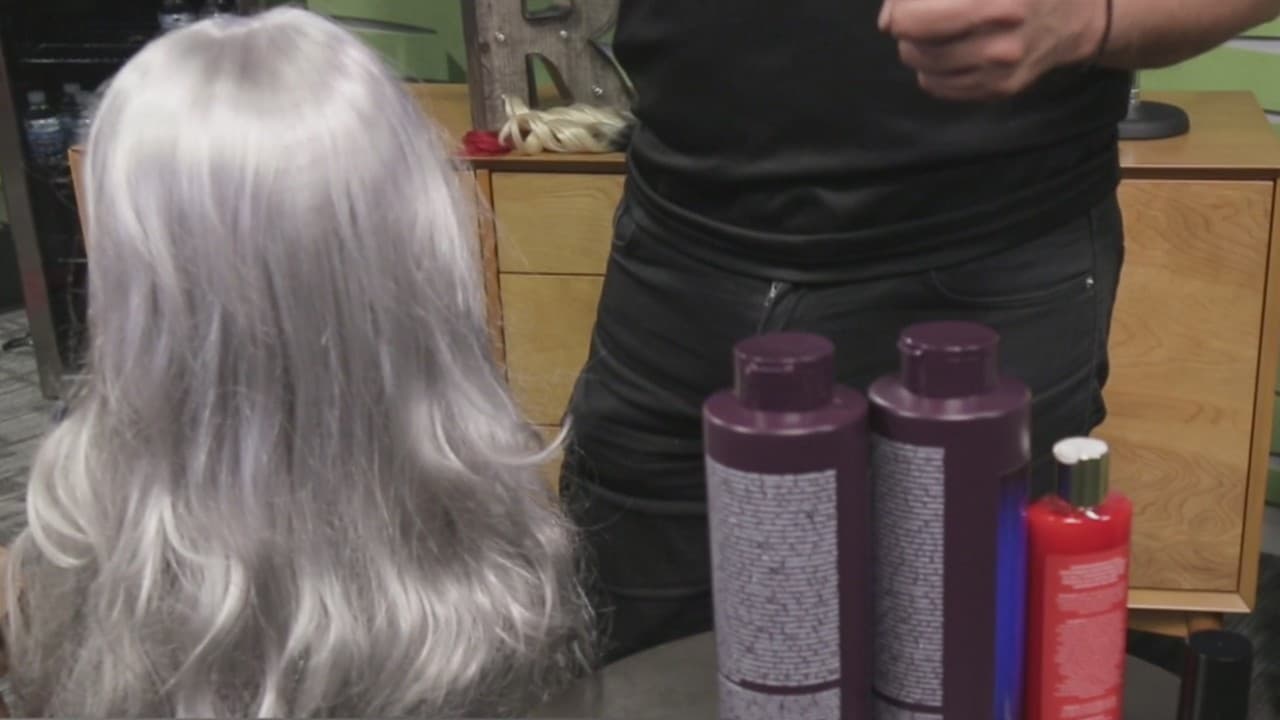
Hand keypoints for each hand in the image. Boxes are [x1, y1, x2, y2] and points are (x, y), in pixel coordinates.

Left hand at [879, 0, 1107, 100]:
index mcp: (993, 1)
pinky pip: (938, 86)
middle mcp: (999, 40)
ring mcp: (1001, 70)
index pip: (910, 20)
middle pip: (912, 47)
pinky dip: (935, 69)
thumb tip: (889, 21)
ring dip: (922, 49)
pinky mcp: (1000, 89)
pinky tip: (956, 48)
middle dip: (910, 29)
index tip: (911, 2)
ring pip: (922, 68)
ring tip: (943, 29)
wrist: (1074, 12)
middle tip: (926, 13)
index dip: (901, 9)